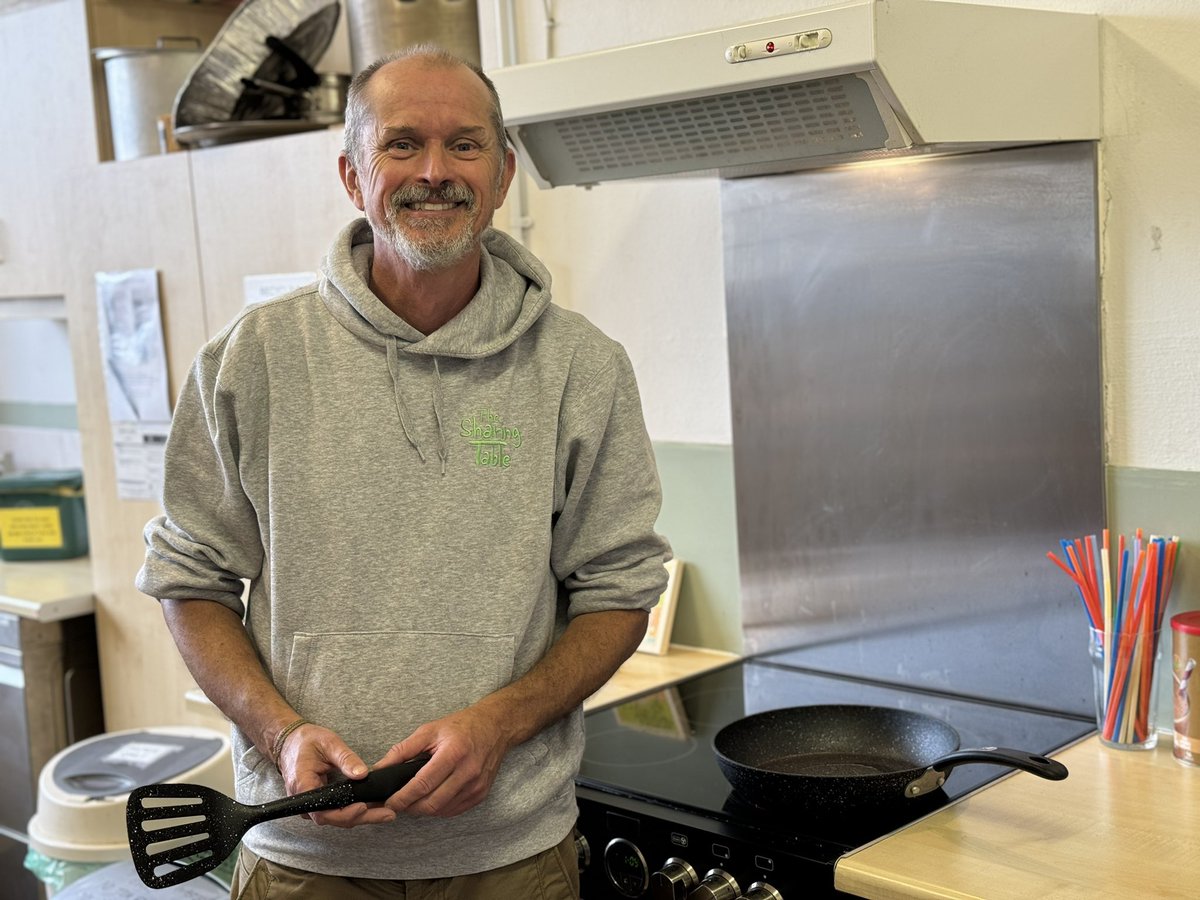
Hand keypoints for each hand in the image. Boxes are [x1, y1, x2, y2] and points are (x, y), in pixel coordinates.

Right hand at [276, 722, 397, 827]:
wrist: (291, 743)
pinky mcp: (319, 803)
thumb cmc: (306, 741)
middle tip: (388, 814)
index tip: (364, 807)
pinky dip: (354, 811)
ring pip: (337, 818)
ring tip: (385, 812)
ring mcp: (311, 805)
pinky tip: (373, 807)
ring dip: (361, 816)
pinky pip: (336, 812)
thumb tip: (362, 774)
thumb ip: (346, 758)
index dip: (345, 814)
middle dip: (362, 817)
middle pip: (334, 818)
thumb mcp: (329, 743)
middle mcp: (305, 802)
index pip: (324, 811)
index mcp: (303, 786)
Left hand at [373, 706, 511, 817]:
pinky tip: (430, 799)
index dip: (402, 797)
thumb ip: (403, 750)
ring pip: (441, 810)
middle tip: (396, 804)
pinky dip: (438, 809)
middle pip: (432, 803)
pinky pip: (453, 810)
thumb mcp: (429, 730)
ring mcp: (476, 786)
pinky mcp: (481, 794)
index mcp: (453, 753)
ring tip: (411, 801)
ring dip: (423, 810)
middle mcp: (468, 772)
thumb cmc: (461, 726)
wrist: (495, 727)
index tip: (388, 802)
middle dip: (409, 808)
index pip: (422, 784)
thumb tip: (380, 768)